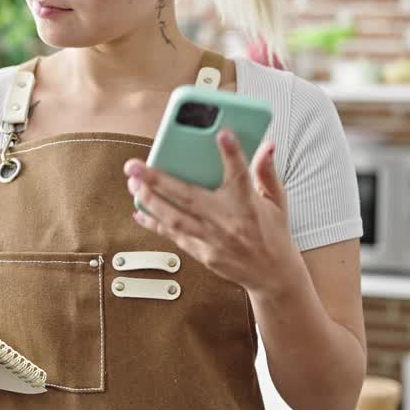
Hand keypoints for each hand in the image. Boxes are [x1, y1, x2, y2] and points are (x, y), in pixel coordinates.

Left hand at [124, 129, 297, 294]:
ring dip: (150, 200)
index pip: (240, 174)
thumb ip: (267, 171)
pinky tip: (139, 210)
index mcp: (248, 204)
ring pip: (174, 218)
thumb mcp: (277, 200)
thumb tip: (267, 146)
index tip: (222, 134)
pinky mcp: (202, 252)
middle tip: (134, 165)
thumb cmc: (273, 233)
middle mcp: (227, 221)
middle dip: (157, 179)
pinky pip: (173, 235)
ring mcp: (212, 238)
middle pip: (188, 196)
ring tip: (133, 184)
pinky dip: (154, 223)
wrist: (273, 275)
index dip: (232, 153)